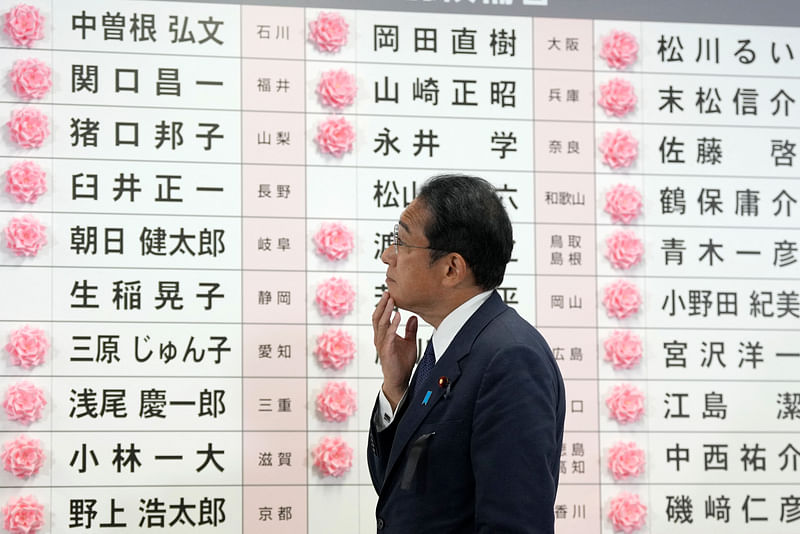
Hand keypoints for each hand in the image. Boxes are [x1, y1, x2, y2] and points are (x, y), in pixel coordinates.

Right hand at [373, 292, 418, 408]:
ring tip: (392, 300)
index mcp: (384, 335)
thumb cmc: (402, 362)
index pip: (381, 317)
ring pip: (381, 324)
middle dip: (383, 304)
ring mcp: (382, 344)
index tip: (389, 293)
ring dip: (387, 311)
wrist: (400, 380)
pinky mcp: (386, 351)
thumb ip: (410, 330)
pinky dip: (393, 324)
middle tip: (388, 292)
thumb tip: (413, 317)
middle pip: (377, 317)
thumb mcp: (409, 342)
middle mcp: (380, 338)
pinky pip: (388, 335)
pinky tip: (398, 316)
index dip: (384, 305)